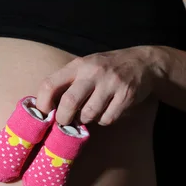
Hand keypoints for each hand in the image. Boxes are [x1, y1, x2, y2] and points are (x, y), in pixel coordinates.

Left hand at [35, 46, 158, 124]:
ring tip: (91, 111)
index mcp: (78, 65)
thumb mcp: (85, 67)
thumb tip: (47, 108)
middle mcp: (93, 72)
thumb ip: (67, 83)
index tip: (44, 114)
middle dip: (64, 118)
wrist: (143, 63)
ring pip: (89, 114)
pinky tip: (108, 110)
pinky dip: (104, 120)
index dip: (42, 103)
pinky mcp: (126, 96)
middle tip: (65, 122)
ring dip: (87, 119)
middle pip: (69, 102)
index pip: (50, 84)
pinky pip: (107, 119)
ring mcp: (111, 83)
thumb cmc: (106, 69)